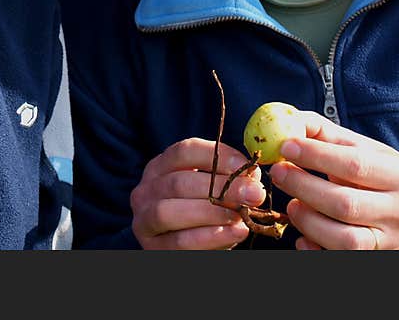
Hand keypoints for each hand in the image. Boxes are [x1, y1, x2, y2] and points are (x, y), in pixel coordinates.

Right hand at [130, 137, 266, 249]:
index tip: (246, 166)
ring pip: (169, 211)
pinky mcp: (152, 247)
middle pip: (179, 182)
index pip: (184, 151)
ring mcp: (143, 219)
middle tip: (255, 193)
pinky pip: (179, 242)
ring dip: (211, 213)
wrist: (185, 245)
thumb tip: (252, 176)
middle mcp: (145, 190)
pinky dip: (210, 237)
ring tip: (241, 215)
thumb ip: (227, 179)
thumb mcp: (209, 189)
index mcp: (160, 167)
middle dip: (221, 187)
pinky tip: (236, 232)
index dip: (217, 156)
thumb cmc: (201, 211)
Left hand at [268, 112, 398, 249]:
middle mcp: (396, 211)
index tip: (286, 146)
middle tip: (277, 172)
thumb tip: (286, 120)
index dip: (317, 155)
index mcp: (397, 175)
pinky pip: (339, 259)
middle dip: (304, 187)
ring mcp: (386, 240)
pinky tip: (301, 234)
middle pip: (346, 204)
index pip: (356, 165)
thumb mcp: (356, 145)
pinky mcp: (372, 258)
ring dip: (308, 221)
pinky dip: (315, 249)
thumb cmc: (371, 169)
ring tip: (291, 204)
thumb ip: (321, 131)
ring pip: (344, 239)